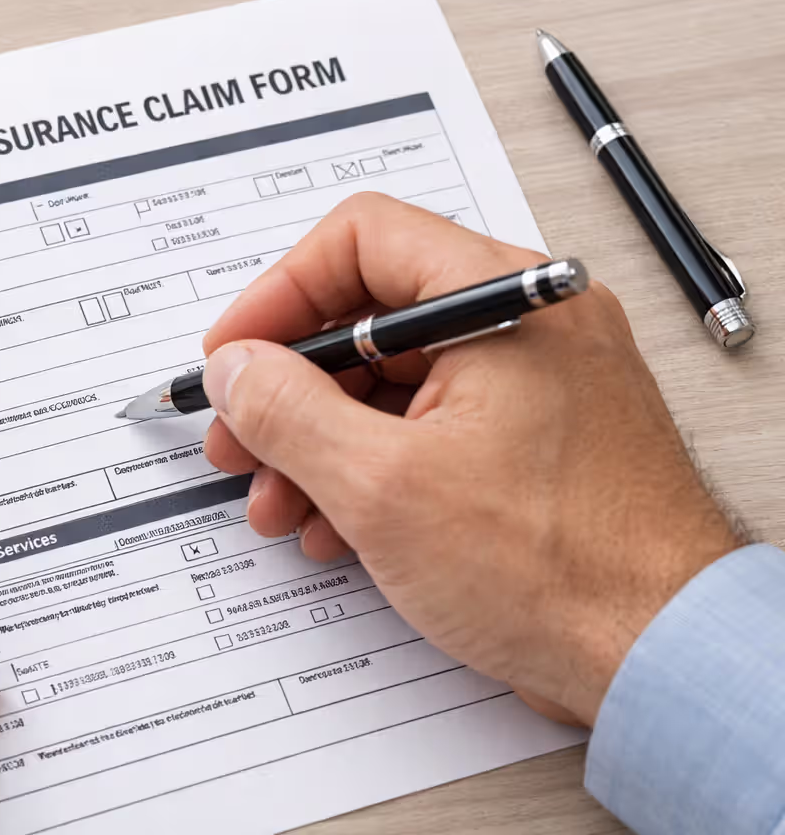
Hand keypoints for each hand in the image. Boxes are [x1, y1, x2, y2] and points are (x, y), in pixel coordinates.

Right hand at [200, 193, 738, 726]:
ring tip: (280, 502)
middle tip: (240, 436)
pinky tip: (336, 525)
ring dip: (319, 440)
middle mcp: (528, 327)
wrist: (663, 658)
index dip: (279, 295)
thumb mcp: (382, 486)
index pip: (362, 240)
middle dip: (290, 387)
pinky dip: (371, 468)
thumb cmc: (561, 569)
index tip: (235, 354)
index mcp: (506, 302)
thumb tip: (236, 369)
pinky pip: (431, 428)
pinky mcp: (534, 443)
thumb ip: (287, 411)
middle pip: (371, 317)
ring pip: (394, 382)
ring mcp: (536, 385)